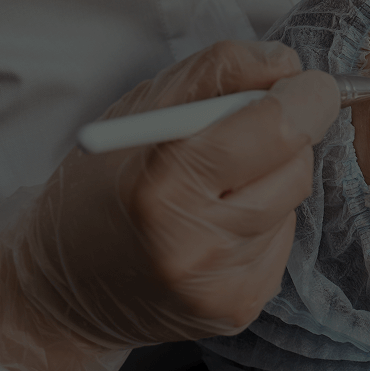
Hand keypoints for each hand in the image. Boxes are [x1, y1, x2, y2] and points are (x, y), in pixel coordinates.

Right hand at [0, 41, 339, 370]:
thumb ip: (213, 74)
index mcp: (161, 185)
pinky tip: (218, 223)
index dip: (302, 96)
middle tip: (263, 121)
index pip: (275, 127)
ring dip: (272, 177)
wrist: (64, 290)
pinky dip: (263, 219)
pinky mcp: (240, 307)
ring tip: (219, 182)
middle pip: (296, 163)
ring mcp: (221, 284)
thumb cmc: (99, 187)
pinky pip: (283, 239)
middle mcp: (195, 244)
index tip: (305, 82)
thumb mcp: (137, 112)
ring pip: (293, 199)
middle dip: (290, 133)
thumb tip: (286, 63)